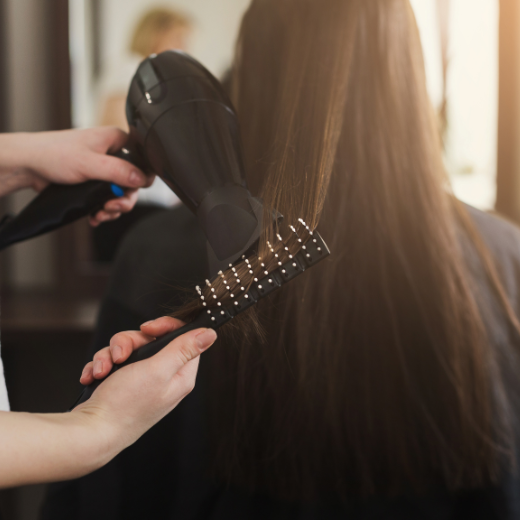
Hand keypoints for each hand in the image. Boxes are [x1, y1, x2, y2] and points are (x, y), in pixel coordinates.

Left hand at [0, 128, 154, 223]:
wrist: (29, 165)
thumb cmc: (53, 154)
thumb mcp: (90, 163)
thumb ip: (118, 171)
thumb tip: (141, 178)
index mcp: (116, 141)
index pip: (142, 161)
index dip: (141, 179)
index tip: (130, 192)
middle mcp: (112, 154)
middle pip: (132, 183)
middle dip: (123, 200)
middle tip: (113, 206)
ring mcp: (103, 170)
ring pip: (120, 194)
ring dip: (113, 208)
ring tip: (101, 213)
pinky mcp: (94, 183)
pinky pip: (107, 199)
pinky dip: (103, 210)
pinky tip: (95, 214)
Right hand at [75, 317, 216, 448]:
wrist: (90, 432)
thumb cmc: (125, 405)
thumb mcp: (158, 370)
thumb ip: (183, 349)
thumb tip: (210, 334)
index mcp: (180, 375)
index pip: (183, 338)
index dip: (165, 328)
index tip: (147, 329)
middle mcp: (163, 377)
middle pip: (150, 340)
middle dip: (127, 343)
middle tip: (119, 357)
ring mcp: (141, 382)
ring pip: (127, 349)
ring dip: (109, 356)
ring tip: (102, 372)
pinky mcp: (122, 385)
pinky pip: (112, 362)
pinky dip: (101, 367)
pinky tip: (94, 378)